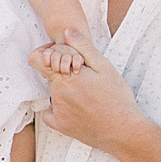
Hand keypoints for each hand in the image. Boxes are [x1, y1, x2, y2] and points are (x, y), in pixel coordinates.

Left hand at [29, 28, 148, 154]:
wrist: (123, 130)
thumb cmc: (117, 97)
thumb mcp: (104, 67)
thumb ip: (83, 48)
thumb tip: (67, 32)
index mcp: (65, 77)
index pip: (37, 60)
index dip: (47, 55)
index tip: (61, 58)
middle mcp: (57, 94)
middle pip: (50, 76)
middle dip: (63, 74)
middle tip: (86, 80)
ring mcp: (56, 111)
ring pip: (54, 93)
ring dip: (65, 91)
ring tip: (87, 96)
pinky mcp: (59, 126)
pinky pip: (50, 113)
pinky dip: (59, 110)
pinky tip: (77, 109)